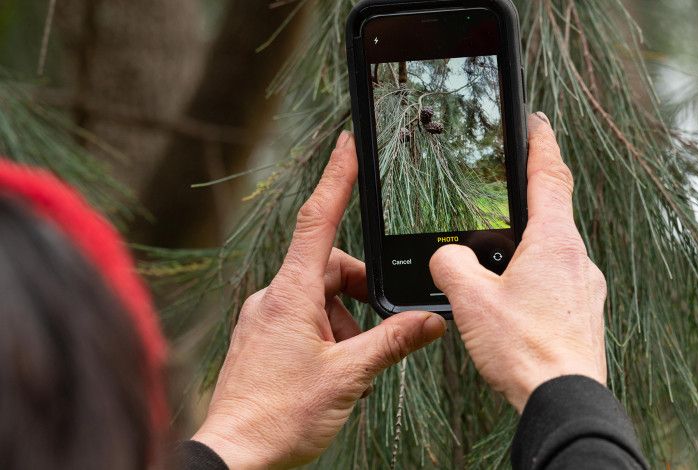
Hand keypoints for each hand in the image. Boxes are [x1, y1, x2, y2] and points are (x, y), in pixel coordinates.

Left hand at [192, 132, 446, 468]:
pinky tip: (334, 367)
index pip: (319, 220)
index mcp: (292, 294)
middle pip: (330, 267)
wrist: (235, 454)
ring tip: (351, 365)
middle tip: (379, 330)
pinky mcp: (263, 336)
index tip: (346, 143)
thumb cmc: (279, 417)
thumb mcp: (348, 377)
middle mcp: (274, 297)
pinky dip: (328, 332)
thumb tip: (430, 321)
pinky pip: (303, 317)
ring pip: (320, 297)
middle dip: (361, 292)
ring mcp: (266, 317)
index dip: (336, 178)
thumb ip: (392, 343)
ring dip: (346, 321)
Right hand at [429, 113, 606, 412]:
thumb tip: (445, 257)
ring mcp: (584, 288)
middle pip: (553, 212)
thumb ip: (450, 265)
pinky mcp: (581, 314)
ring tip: (497, 252)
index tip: (536, 121)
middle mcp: (577, 259)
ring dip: (527, 243)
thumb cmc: (524, 350)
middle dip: (528, 196)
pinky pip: (556, 279)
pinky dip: (533, 275)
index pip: (550, 176)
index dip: (540, 143)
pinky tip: (511, 298)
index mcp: (554, 242)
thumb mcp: (471, 300)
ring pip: (553, 250)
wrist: (561, 400)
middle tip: (506, 186)